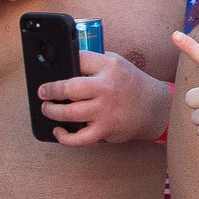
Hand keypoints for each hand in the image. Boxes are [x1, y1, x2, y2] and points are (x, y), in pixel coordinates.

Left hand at [38, 51, 174, 146]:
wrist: (155, 107)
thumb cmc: (130, 84)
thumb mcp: (116, 63)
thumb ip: (94, 62)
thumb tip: (64, 63)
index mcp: (109, 66)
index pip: (78, 59)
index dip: (62, 62)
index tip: (51, 69)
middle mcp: (106, 87)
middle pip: (68, 88)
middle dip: (50, 90)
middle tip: (43, 92)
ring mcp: (105, 110)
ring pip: (69, 113)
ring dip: (51, 111)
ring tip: (47, 108)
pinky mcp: (105, 129)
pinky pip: (79, 139)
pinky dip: (64, 138)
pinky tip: (58, 131)